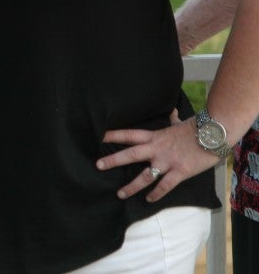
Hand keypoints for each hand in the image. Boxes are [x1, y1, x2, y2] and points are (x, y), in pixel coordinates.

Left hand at [95, 109, 219, 202]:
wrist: (214, 134)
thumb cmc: (197, 128)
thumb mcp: (180, 123)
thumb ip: (173, 119)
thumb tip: (172, 111)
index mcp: (154, 136)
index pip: (129, 134)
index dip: (113, 135)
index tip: (98, 136)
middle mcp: (157, 149)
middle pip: (130, 154)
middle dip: (113, 160)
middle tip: (98, 166)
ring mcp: (167, 161)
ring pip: (145, 175)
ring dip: (131, 186)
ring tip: (119, 194)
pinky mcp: (180, 172)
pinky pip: (165, 185)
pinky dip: (156, 194)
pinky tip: (148, 200)